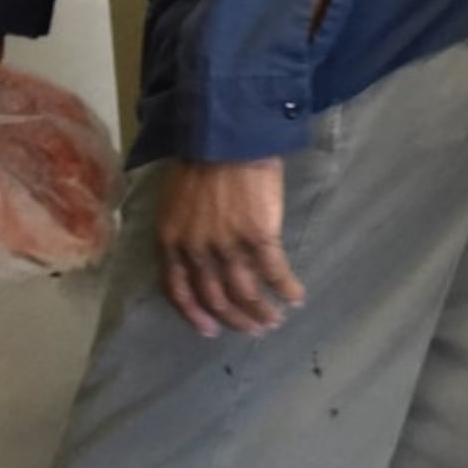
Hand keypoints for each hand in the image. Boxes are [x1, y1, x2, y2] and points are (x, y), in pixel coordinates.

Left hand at [157, 157, 299, 337]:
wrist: (226, 137)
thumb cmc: (200, 159)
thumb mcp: (174, 198)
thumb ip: (182, 228)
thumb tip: (196, 246)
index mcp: (170, 241)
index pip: (179, 291)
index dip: (195, 315)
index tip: (210, 330)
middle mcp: (196, 251)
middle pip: (216, 298)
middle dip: (235, 319)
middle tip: (253, 328)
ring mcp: (228, 247)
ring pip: (245, 293)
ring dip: (262, 311)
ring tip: (275, 319)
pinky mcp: (259, 237)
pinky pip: (275, 272)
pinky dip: (287, 289)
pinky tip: (297, 296)